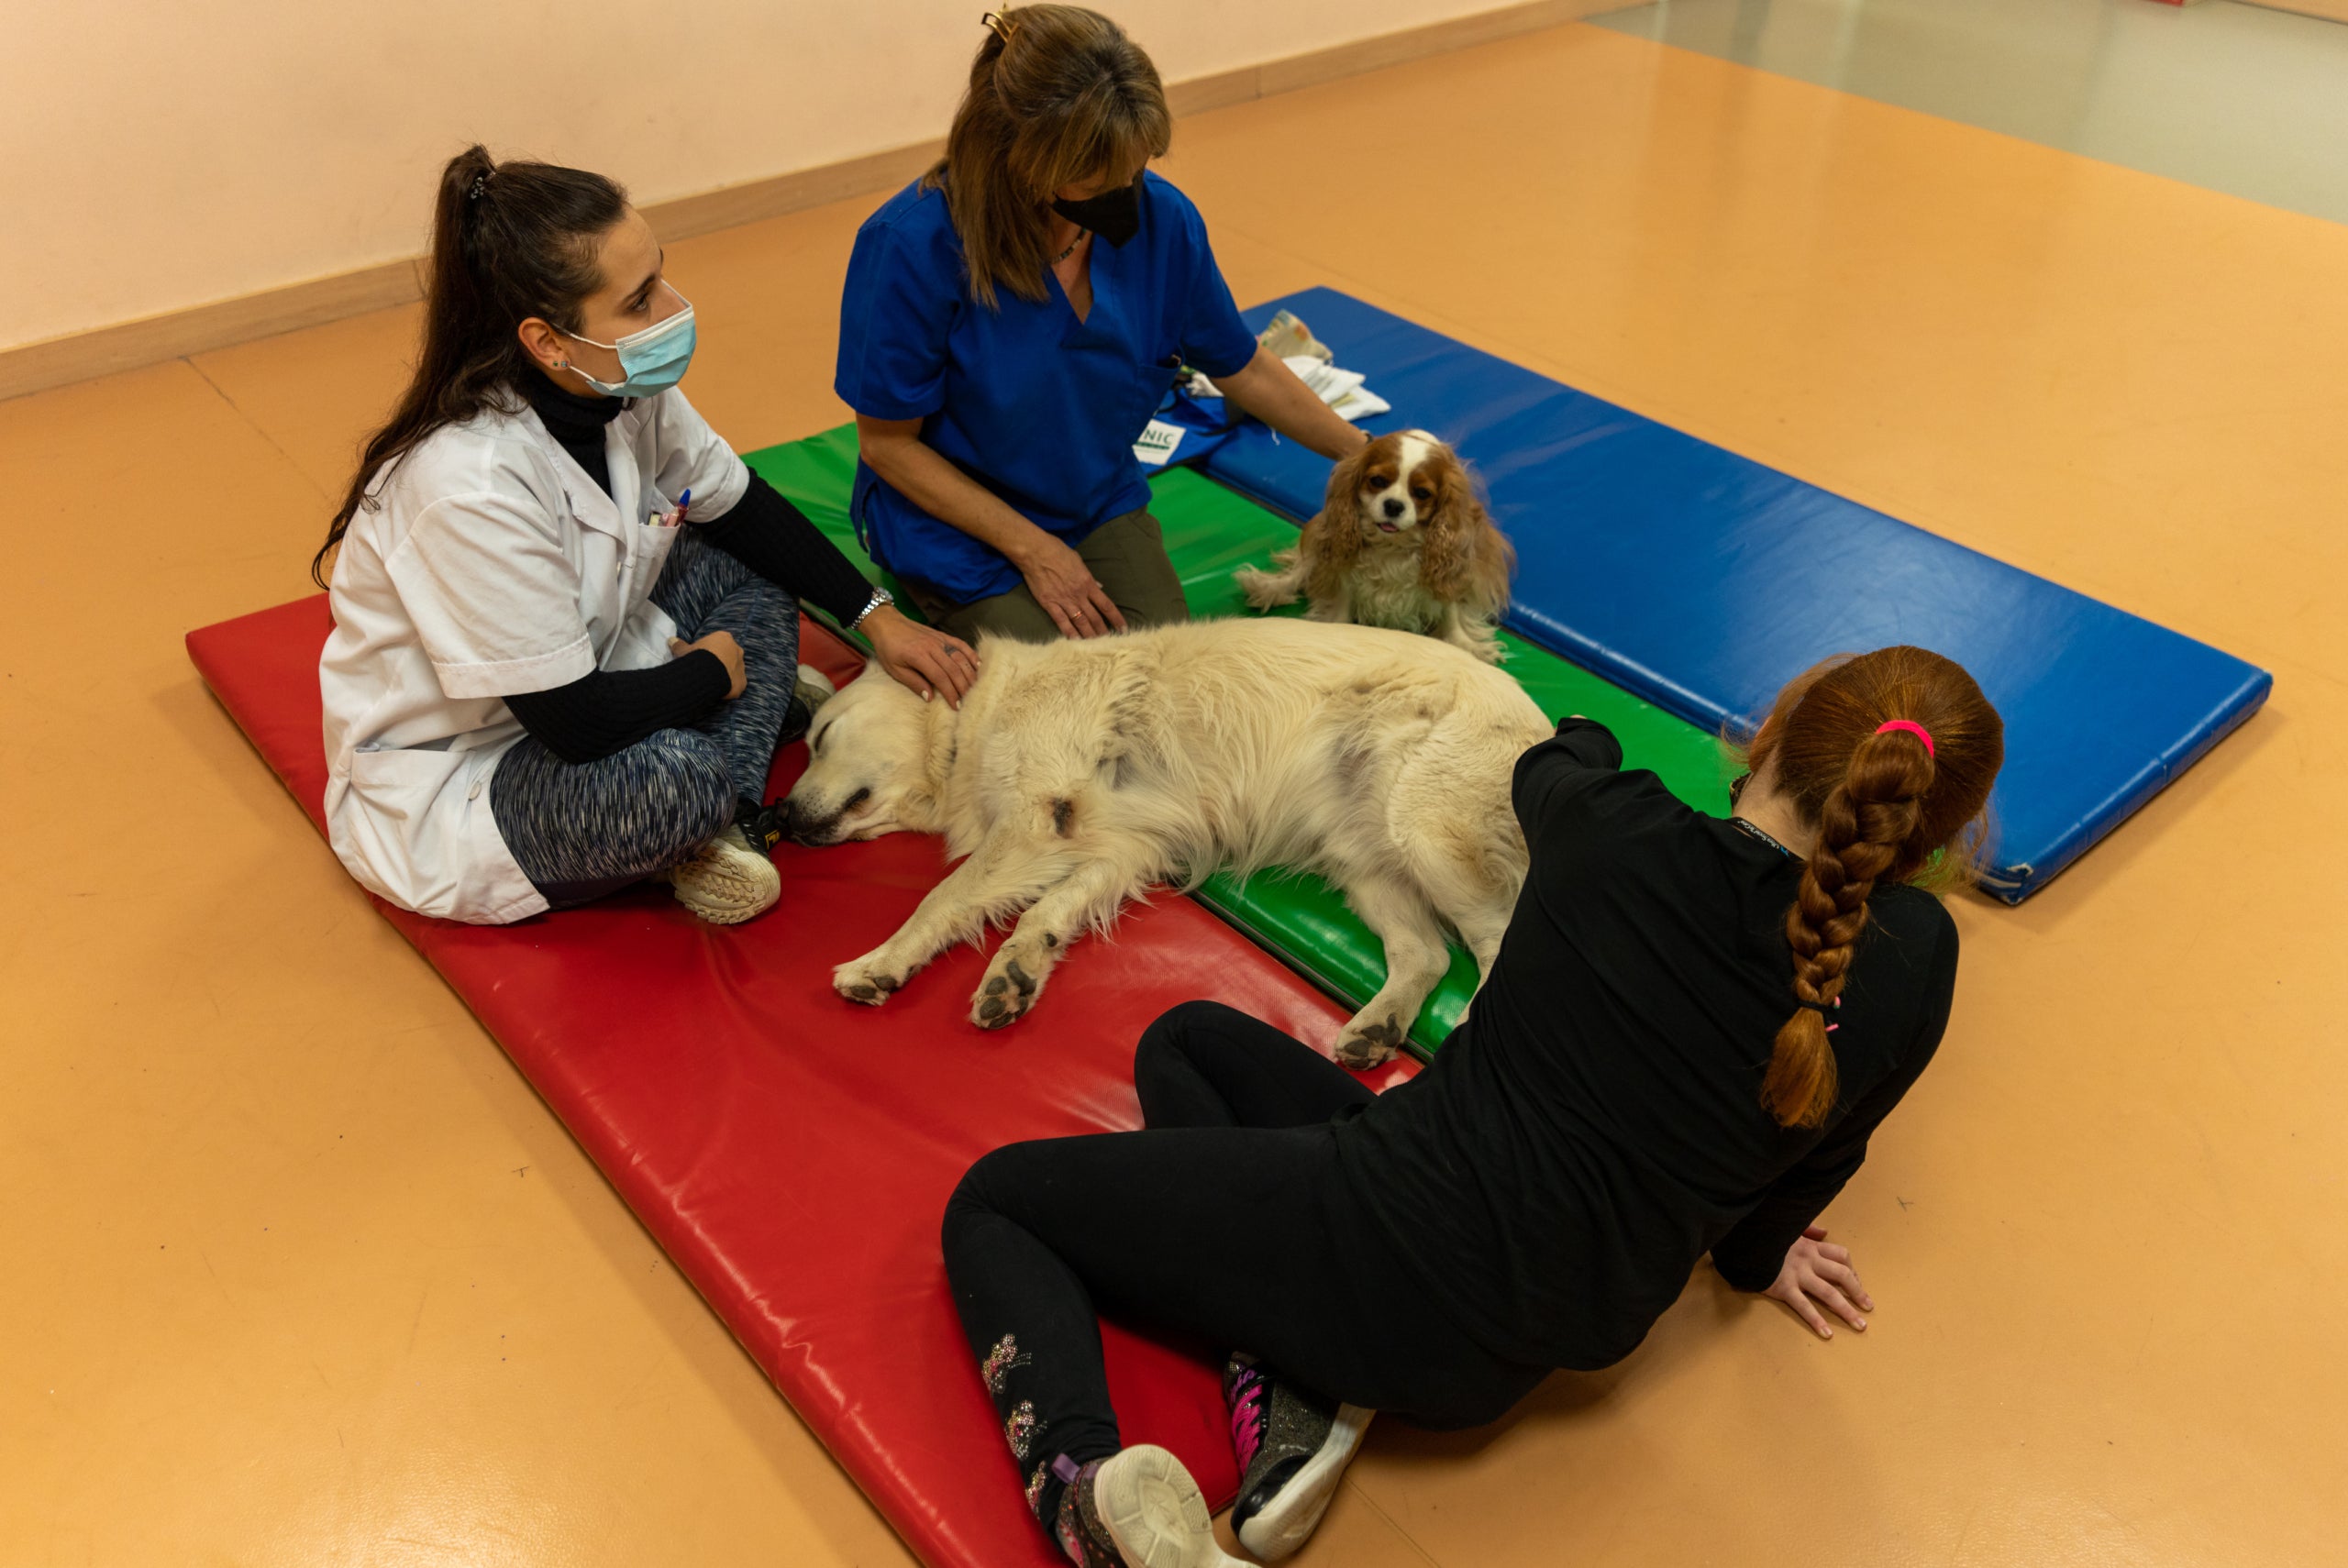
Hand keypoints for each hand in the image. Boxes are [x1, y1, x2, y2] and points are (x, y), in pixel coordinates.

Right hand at [669, 631, 745, 698]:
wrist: (707, 674)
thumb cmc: (696, 657)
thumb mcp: (685, 651)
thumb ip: (679, 645)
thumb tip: (671, 640)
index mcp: (724, 638)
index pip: (718, 642)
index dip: (709, 650)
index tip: (700, 657)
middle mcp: (736, 650)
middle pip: (729, 655)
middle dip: (720, 661)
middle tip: (706, 669)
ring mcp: (741, 666)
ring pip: (734, 670)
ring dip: (725, 674)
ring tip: (711, 680)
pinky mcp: (742, 682)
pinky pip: (736, 684)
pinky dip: (729, 687)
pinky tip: (718, 690)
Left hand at [864, 606, 980, 706]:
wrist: (887, 624)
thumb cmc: (888, 648)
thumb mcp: (894, 669)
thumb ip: (913, 682)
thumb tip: (930, 697)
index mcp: (919, 656)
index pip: (940, 677)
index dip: (950, 693)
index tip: (956, 706)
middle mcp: (932, 647)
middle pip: (954, 669)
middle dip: (963, 687)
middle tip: (968, 700)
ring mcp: (939, 640)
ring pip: (960, 657)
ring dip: (969, 673)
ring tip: (975, 688)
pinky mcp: (943, 635)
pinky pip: (961, 645)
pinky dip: (971, 655)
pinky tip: (978, 665)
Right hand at [1015, 533, 1125, 639]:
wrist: (1036, 552)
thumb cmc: (1058, 552)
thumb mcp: (1079, 562)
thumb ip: (1090, 577)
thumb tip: (1100, 587)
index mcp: (1088, 583)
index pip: (1106, 605)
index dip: (1116, 619)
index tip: (1123, 629)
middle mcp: (1079, 595)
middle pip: (1095, 618)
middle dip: (1103, 632)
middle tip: (1109, 644)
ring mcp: (1064, 600)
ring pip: (1080, 622)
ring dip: (1089, 636)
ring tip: (1095, 647)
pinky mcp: (1049, 604)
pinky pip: (1061, 622)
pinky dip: (1069, 633)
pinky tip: (1075, 642)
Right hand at [1764, 1225, 1873, 1339]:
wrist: (1743, 1241)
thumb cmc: (1765, 1235)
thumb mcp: (1788, 1227)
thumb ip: (1807, 1228)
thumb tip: (1824, 1231)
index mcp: (1810, 1246)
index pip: (1840, 1256)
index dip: (1852, 1270)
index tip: (1856, 1283)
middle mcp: (1809, 1260)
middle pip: (1842, 1275)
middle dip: (1858, 1292)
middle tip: (1868, 1307)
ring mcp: (1797, 1274)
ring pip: (1829, 1293)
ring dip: (1847, 1310)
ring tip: (1860, 1325)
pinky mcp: (1784, 1287)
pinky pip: (1804, 1306)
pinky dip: (1817, 1320)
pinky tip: (1827, 1334)